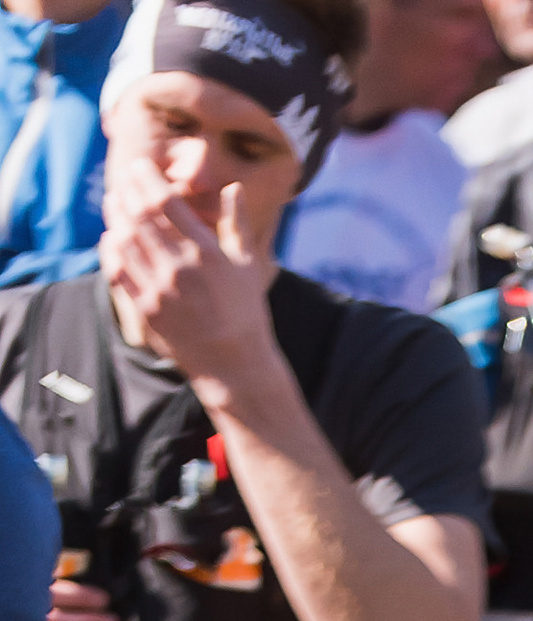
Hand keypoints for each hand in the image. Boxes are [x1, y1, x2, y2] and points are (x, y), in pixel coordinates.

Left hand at [101, 184, 280, 401]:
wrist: (235, 366)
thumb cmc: (245, 313)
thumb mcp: (248, 266)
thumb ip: (237, 224)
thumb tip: (233, 187)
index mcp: (207, 252)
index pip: (166, 201)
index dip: (147, 178)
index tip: (140, 167)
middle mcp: (181, 268)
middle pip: (140, 215)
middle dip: (127, 191)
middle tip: (123, 180)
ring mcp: (161, 290)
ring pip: (124, 239)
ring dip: (115, 216)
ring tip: (113, 202)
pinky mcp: (148, 310)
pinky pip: (118, 271)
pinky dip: (110, 250)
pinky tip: (110, 238)